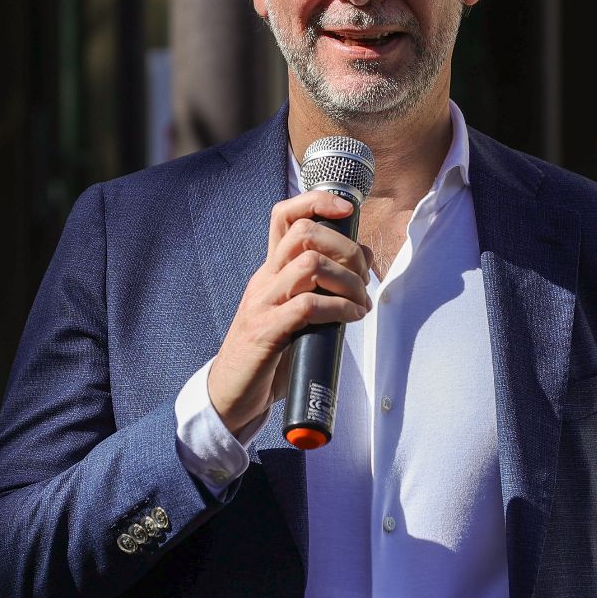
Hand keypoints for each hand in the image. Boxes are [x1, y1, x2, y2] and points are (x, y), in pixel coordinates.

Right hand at [207, 190, 372, 435]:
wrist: (232, 396)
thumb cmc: (269, 356)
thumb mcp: (295, 313)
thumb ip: (320, 289)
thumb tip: (361, 266)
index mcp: (270, 271)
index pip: (285, 216)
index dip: (317, 201)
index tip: (347, 209)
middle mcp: (264, 280)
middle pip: (304, 233)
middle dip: (346, 248)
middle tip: (364, 277)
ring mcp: (263, 304)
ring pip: (309, 264)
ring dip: (348, 281)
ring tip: (361, 302)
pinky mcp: (266, 332)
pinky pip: (307, 305)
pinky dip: (338, 308)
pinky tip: (350, 317)